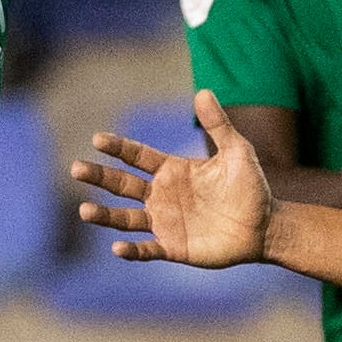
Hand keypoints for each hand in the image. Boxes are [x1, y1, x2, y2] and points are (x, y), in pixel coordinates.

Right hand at [72, 91, 272, 267]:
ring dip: (104, 215)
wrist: (266, 227)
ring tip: (84, 210)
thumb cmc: (251, 187)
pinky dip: (131, 250)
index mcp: (172, 170)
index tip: (97, 140)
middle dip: (98, 177)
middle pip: (121, 185)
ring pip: (125, 218)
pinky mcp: (173, 247)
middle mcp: (161, 196)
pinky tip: (117, 247)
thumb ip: (218, 124)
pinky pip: (147, 249)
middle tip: (75, 169)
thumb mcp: (237, 151)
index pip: (137, 157)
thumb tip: (203, 91)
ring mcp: (165, 223)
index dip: (117, 148)